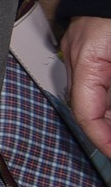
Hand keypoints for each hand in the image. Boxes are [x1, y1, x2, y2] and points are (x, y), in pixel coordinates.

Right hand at [65, 14, 110, 159]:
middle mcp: (79, 57)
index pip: (86, 113)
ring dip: (110, 113)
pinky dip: (110, 96)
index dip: (103, 141)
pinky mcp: (93, 45)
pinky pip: (100, 80)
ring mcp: (85, 50)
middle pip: (91, 106)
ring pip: (96, 94)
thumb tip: (110, 119)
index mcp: (87, 60)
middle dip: (108, 128)